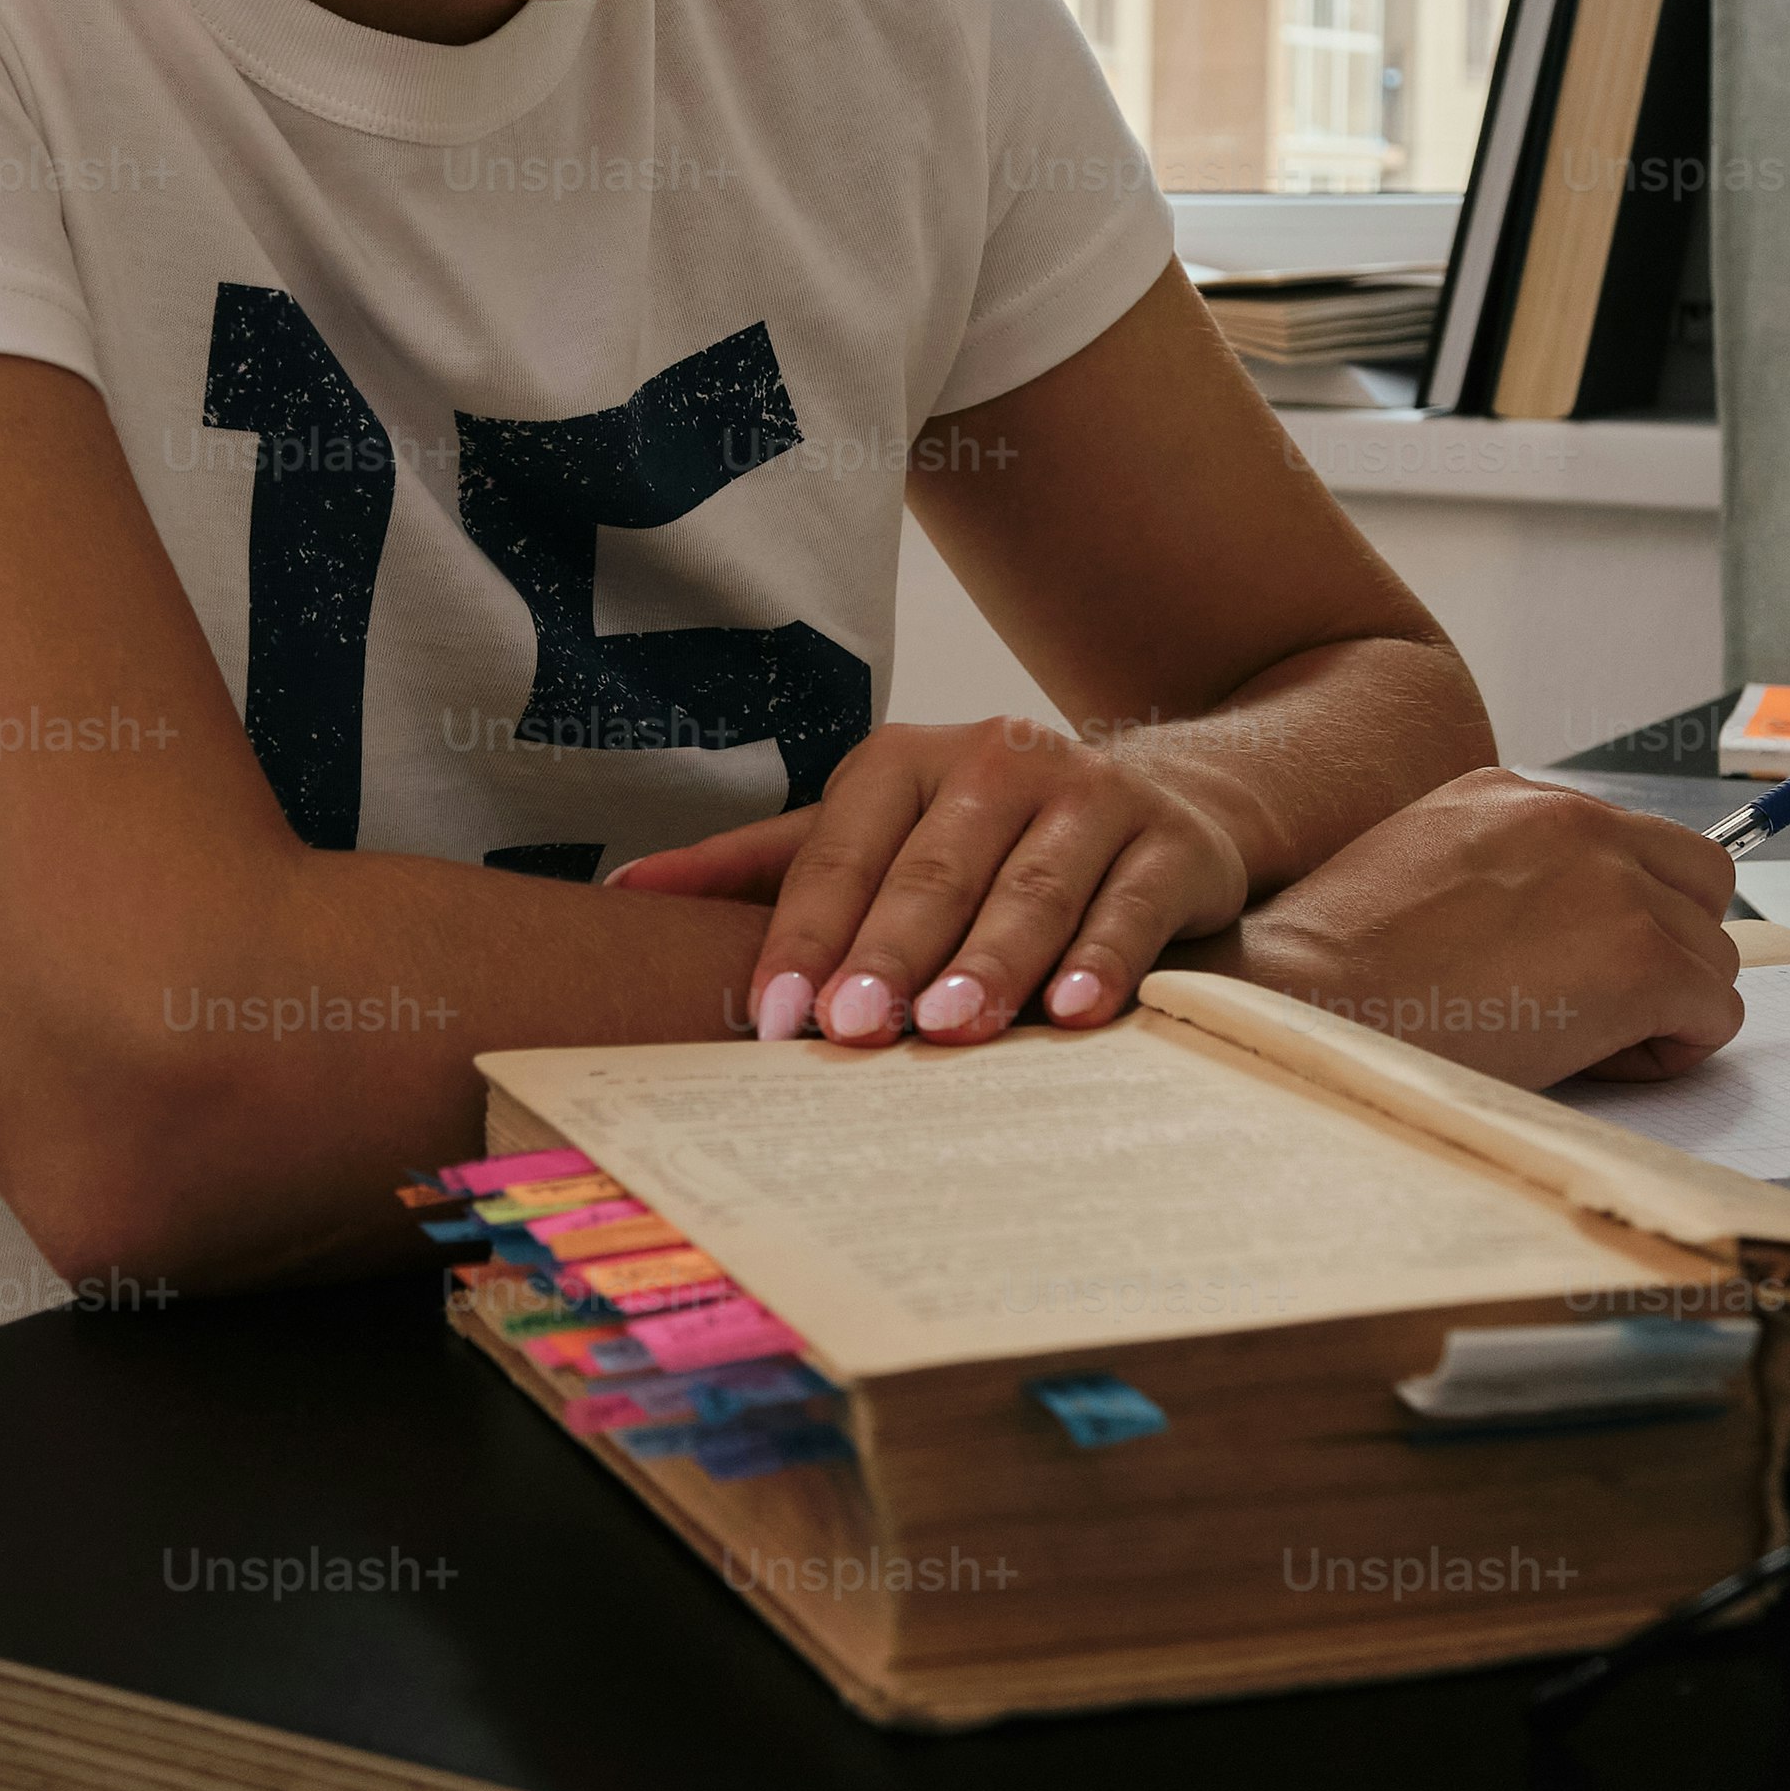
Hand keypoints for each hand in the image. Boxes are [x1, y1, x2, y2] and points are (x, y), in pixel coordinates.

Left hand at [603, 716, 1249, 1045]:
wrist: (1162, 796)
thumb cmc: (983, 835)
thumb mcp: (869, 832)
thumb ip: (758, 867)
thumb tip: (621, 894)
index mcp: (906, 761)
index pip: (842, 852)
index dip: (807, 935)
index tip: (775, 1016)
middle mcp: (996, 761)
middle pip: (933, 869)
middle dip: (891, 951)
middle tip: (857, 1029)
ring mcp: (1090, 797)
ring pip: (1031, 886)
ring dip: (991, 959)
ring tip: (953, 1025)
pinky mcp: (1168, 843)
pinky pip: (1128, 905)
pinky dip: (1101, 959)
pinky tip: (1072, 1013)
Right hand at [1211, 770, 1744, 1089]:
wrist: (1306, 1000)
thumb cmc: (1339, 966)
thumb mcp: (1416, 872)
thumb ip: (1500, 875)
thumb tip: (1560, 930)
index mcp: (1513, 795)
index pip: (1630, 842)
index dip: (1617, 914)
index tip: (1574, 961)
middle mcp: (1574, 821)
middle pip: (1700, 881)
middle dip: (1667, 946)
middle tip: (1598, 1003)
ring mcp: (1614, 887)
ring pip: (1712, 954)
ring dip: (1663, 1006)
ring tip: (1577, 1039)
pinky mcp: (1640, 961)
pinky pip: (1715, 1012)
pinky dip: (1672, 1051)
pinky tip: (1595, 1061)